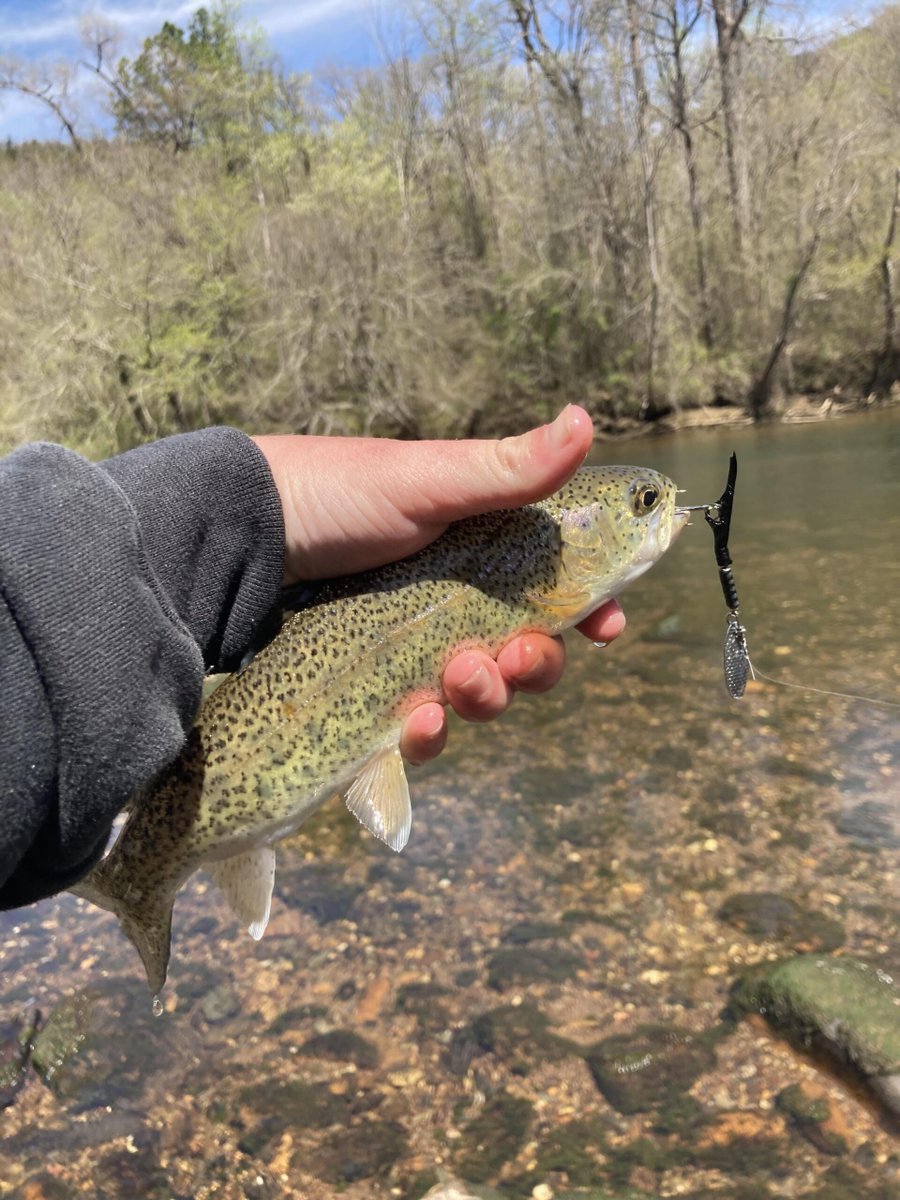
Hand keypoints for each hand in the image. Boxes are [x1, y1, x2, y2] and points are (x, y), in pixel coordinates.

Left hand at [253, 406, 625, 763]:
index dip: (589, 611)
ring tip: (461, 679)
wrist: (239, 538)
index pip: (553, 588)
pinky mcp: (370, 690)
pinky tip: (419, 724)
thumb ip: (508, 470)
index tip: (607, 629)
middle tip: (517, 658)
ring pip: (476, 695)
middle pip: (524, 653)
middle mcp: (451, 602)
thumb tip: (587, 419)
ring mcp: (411, 649)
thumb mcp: (427, 481)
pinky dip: (427, 733)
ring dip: (486, 698)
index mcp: (478, 550)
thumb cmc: (337, 495)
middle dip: (535, 665)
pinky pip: (417, 728)